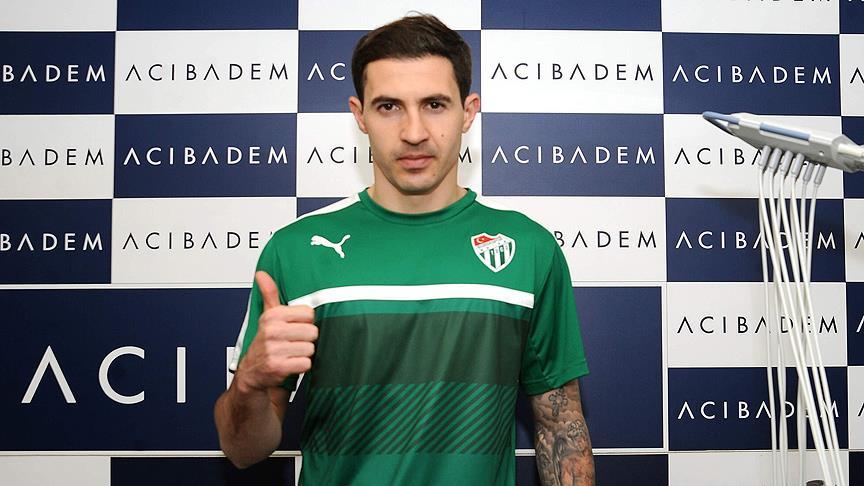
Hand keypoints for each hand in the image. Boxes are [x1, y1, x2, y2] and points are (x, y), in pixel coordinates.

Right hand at [235, 271, 317, 392]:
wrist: (251, 373)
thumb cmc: (264, 343)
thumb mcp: (266, 316)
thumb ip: (269, 294)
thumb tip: (261, 274)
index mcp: (272, 316)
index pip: (308, 313)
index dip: (305, 322)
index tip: (295, 327)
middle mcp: (272, 331)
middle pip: (312, 331)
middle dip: (306, 339)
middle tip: (294, 343)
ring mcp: (275, 349)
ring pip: (311, 348)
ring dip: (304, 354)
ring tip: (291, 353)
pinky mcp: (279, 367)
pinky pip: (305, 363)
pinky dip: (301, 366)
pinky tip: (291, 364)